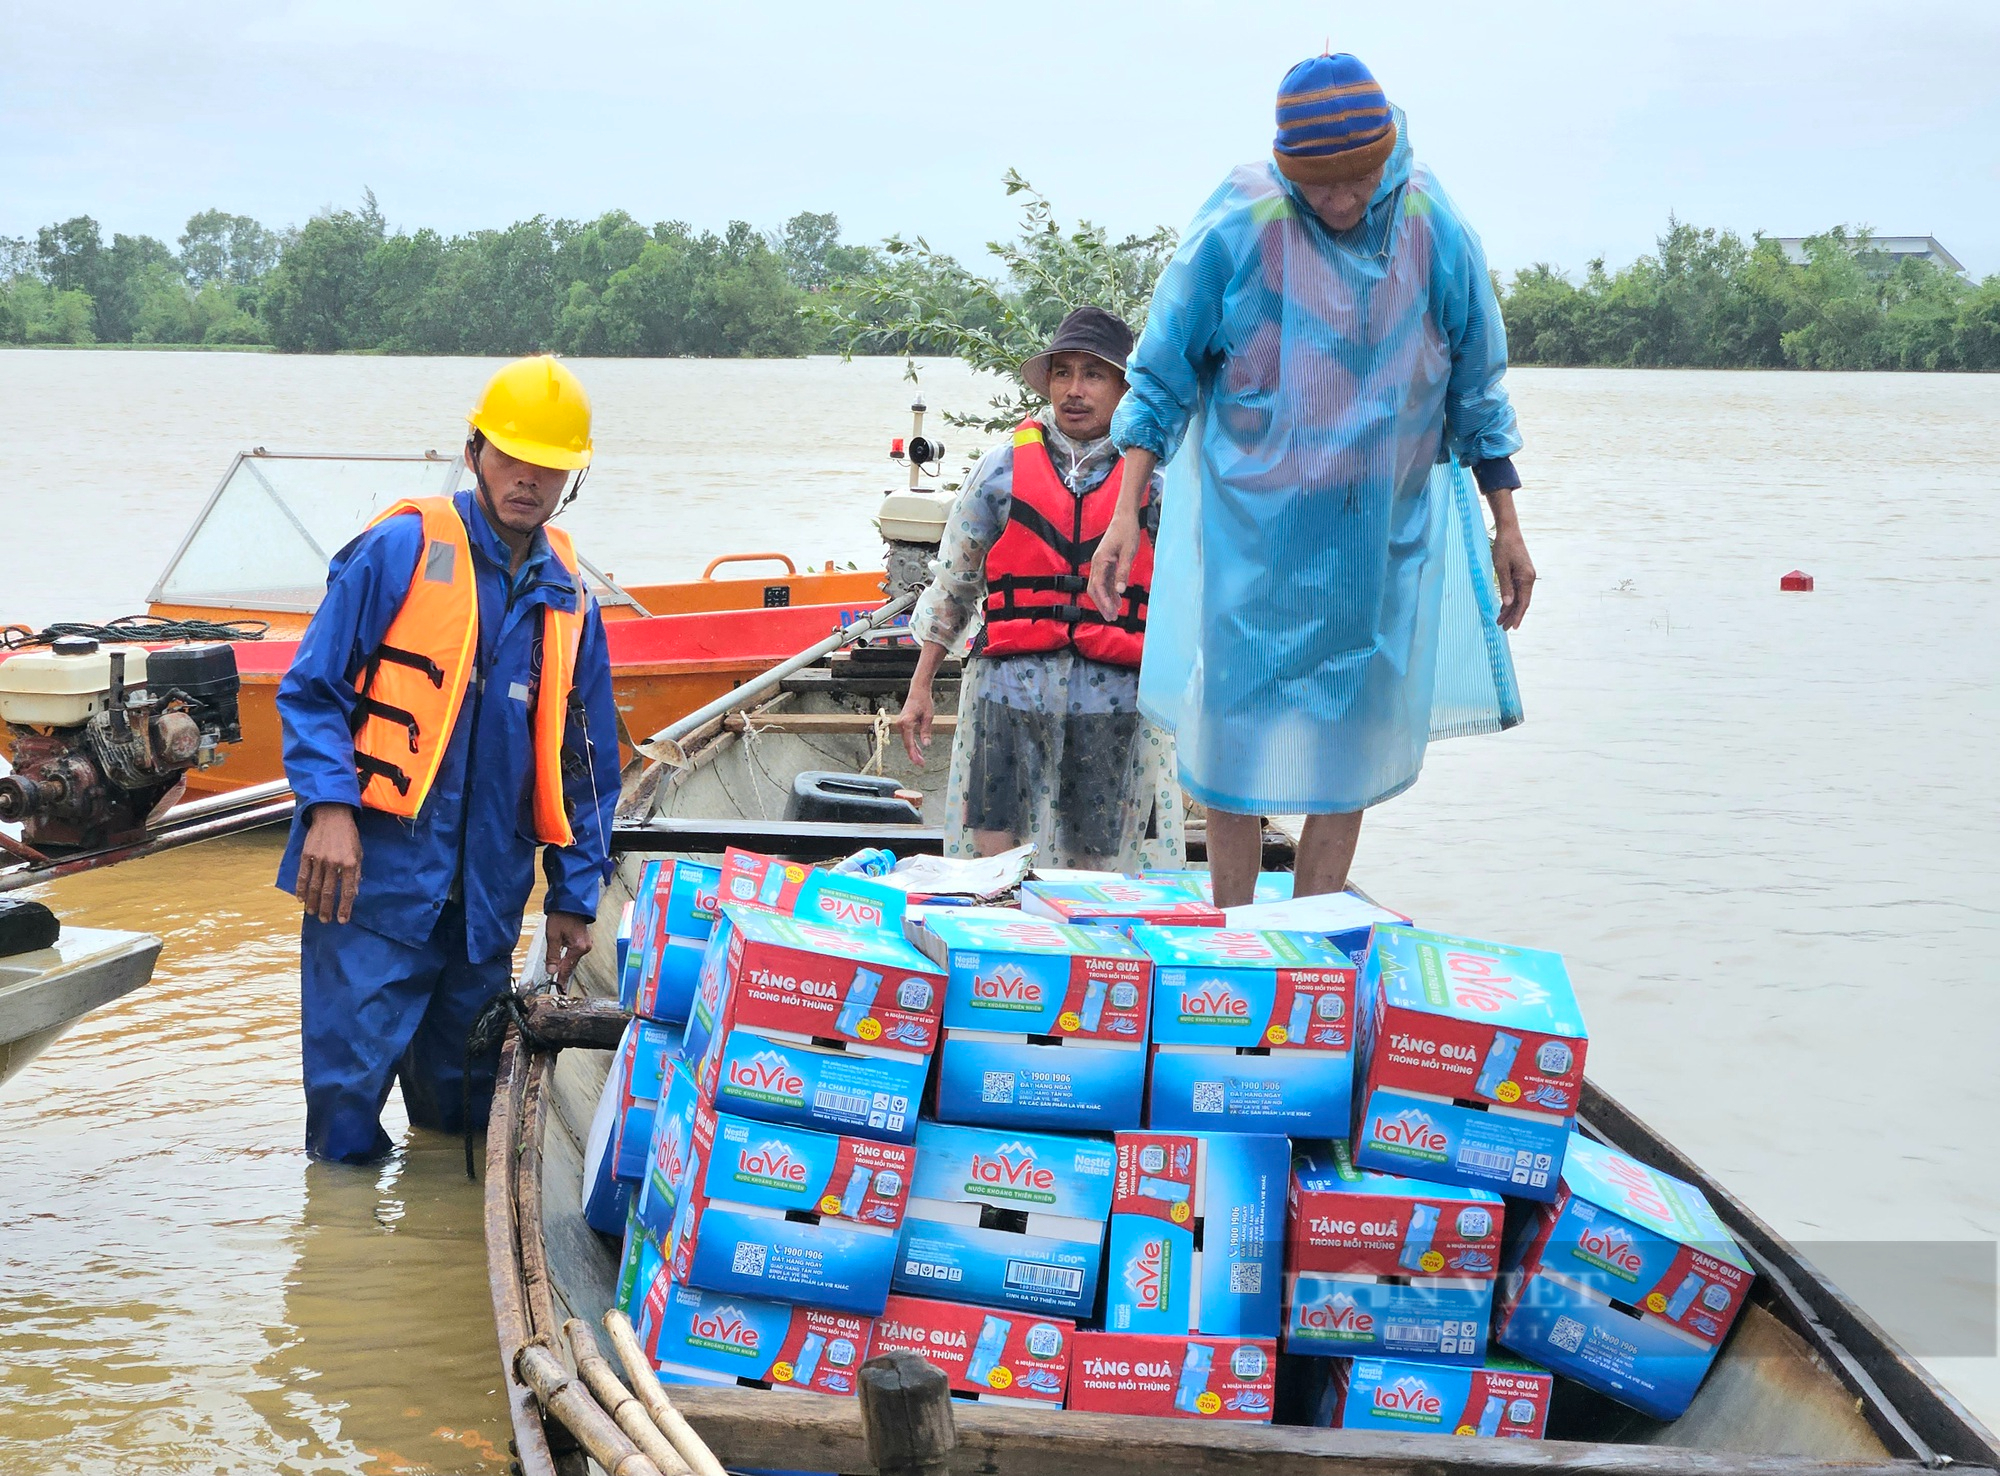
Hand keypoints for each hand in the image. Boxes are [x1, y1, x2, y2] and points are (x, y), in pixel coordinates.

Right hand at [296, 804, 361, 923]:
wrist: (332, 815)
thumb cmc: (348, 835)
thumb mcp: (359, 852)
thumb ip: (356, 873)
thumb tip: (354, 893)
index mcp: (350, 863)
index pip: (347, 891)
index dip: (344, 907)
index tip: (342, 920)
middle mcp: (334, 863)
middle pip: (328, 892)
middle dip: (326, 909)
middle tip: (325, 920)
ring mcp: (319, 859)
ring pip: (314, 886)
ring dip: (313, 902)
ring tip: (313, 913)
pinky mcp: (307, 855)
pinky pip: (303, 875)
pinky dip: (301, 889)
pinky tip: (301, 899)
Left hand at [545, 911, 592, 985]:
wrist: (570, 903)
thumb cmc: (561, 916)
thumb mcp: (553, 936)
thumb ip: (552, 955)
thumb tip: (552, 971)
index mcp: (579, 947)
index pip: (567, 967)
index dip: (561, 979)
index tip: (558, 990)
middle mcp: (585, 947)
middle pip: (571, 965)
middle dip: (562, 973)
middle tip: (557, 986)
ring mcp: (586, 944)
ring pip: (572, 960)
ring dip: (564, 965)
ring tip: (557, 977)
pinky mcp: (584, 941)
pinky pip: (574, 954)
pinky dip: (567, 959)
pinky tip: (561, 963)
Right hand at [895, 681, 935, 765]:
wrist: (917, 690)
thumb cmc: (923, 701)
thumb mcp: (928, 717)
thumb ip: (926, 731)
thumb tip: (926, 745)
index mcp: (906, 722)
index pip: (909, 742)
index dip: (914, 754)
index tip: (919, 762)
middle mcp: (901, 724)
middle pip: (907, 744)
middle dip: (914, 755)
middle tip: (921, 764)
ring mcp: (900, 724)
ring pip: (906, 741)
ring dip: (913, 750)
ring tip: (921, 760)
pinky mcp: (903, 723)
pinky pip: (907, 737)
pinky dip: (912, 744)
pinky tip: (918, 750)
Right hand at [1088, 507, 1142, 620]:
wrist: (1125, 517)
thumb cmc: (1127, 532)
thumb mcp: (1129, 552)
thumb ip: (1124, 571)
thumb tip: (1121, 590)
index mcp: (1100, 561)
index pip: (1097, 586)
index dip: (1103, 601)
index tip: (1111, 613)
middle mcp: (1097, 563)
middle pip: (1094, 589)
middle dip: (1102, 605)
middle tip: (1112, 618)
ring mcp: (1100, 563)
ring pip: (1099, 586)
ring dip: (1106, 600)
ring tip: (1115, 614)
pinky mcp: (1106, 562)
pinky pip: (1105, 581)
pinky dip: (1110, 592)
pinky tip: (1118, 600)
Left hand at [1490, 519, 1536, 629]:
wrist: (1509, 532)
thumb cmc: (1504, 548)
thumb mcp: (1501, 568)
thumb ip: (1505, 586)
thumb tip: (1508, 604)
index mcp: (1526, 578)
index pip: (1523, 603)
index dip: (1517, 616)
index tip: (1512, 627)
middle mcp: (1529, 578)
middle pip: (1522, 602)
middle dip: (1512, 616)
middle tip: (1503, 628)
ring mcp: (1526, 576)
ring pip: (1519, 597)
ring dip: (1510, 609)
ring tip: (1500, 621)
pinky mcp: (1521, 573)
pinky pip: (1517, 591)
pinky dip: (1510, 600)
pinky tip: (1503, 608)